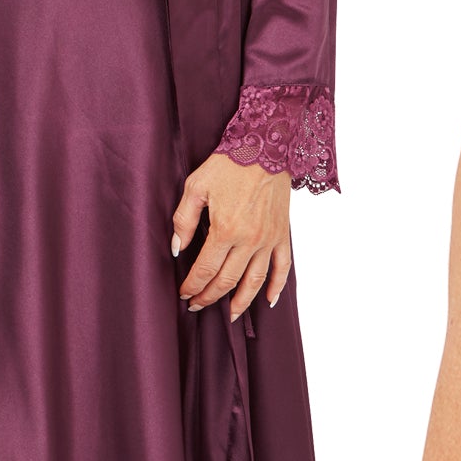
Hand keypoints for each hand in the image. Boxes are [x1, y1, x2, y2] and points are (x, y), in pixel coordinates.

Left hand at [171, 154, 292, 321]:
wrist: (265, 146)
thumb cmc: (228, 164)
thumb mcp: (195, 187)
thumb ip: (183, 221)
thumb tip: (177, 249)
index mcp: (225, 230)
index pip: (205, 270)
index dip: (192, 286)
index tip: (184, 293)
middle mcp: (249, 240)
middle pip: (227, 281)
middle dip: (209, 297)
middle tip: (198, 305)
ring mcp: (269, 239)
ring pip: (255, 281)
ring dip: (241, 302)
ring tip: (230, 315)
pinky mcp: (282, 234)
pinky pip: (283, 267)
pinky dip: (277, 287)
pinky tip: (268, 301)